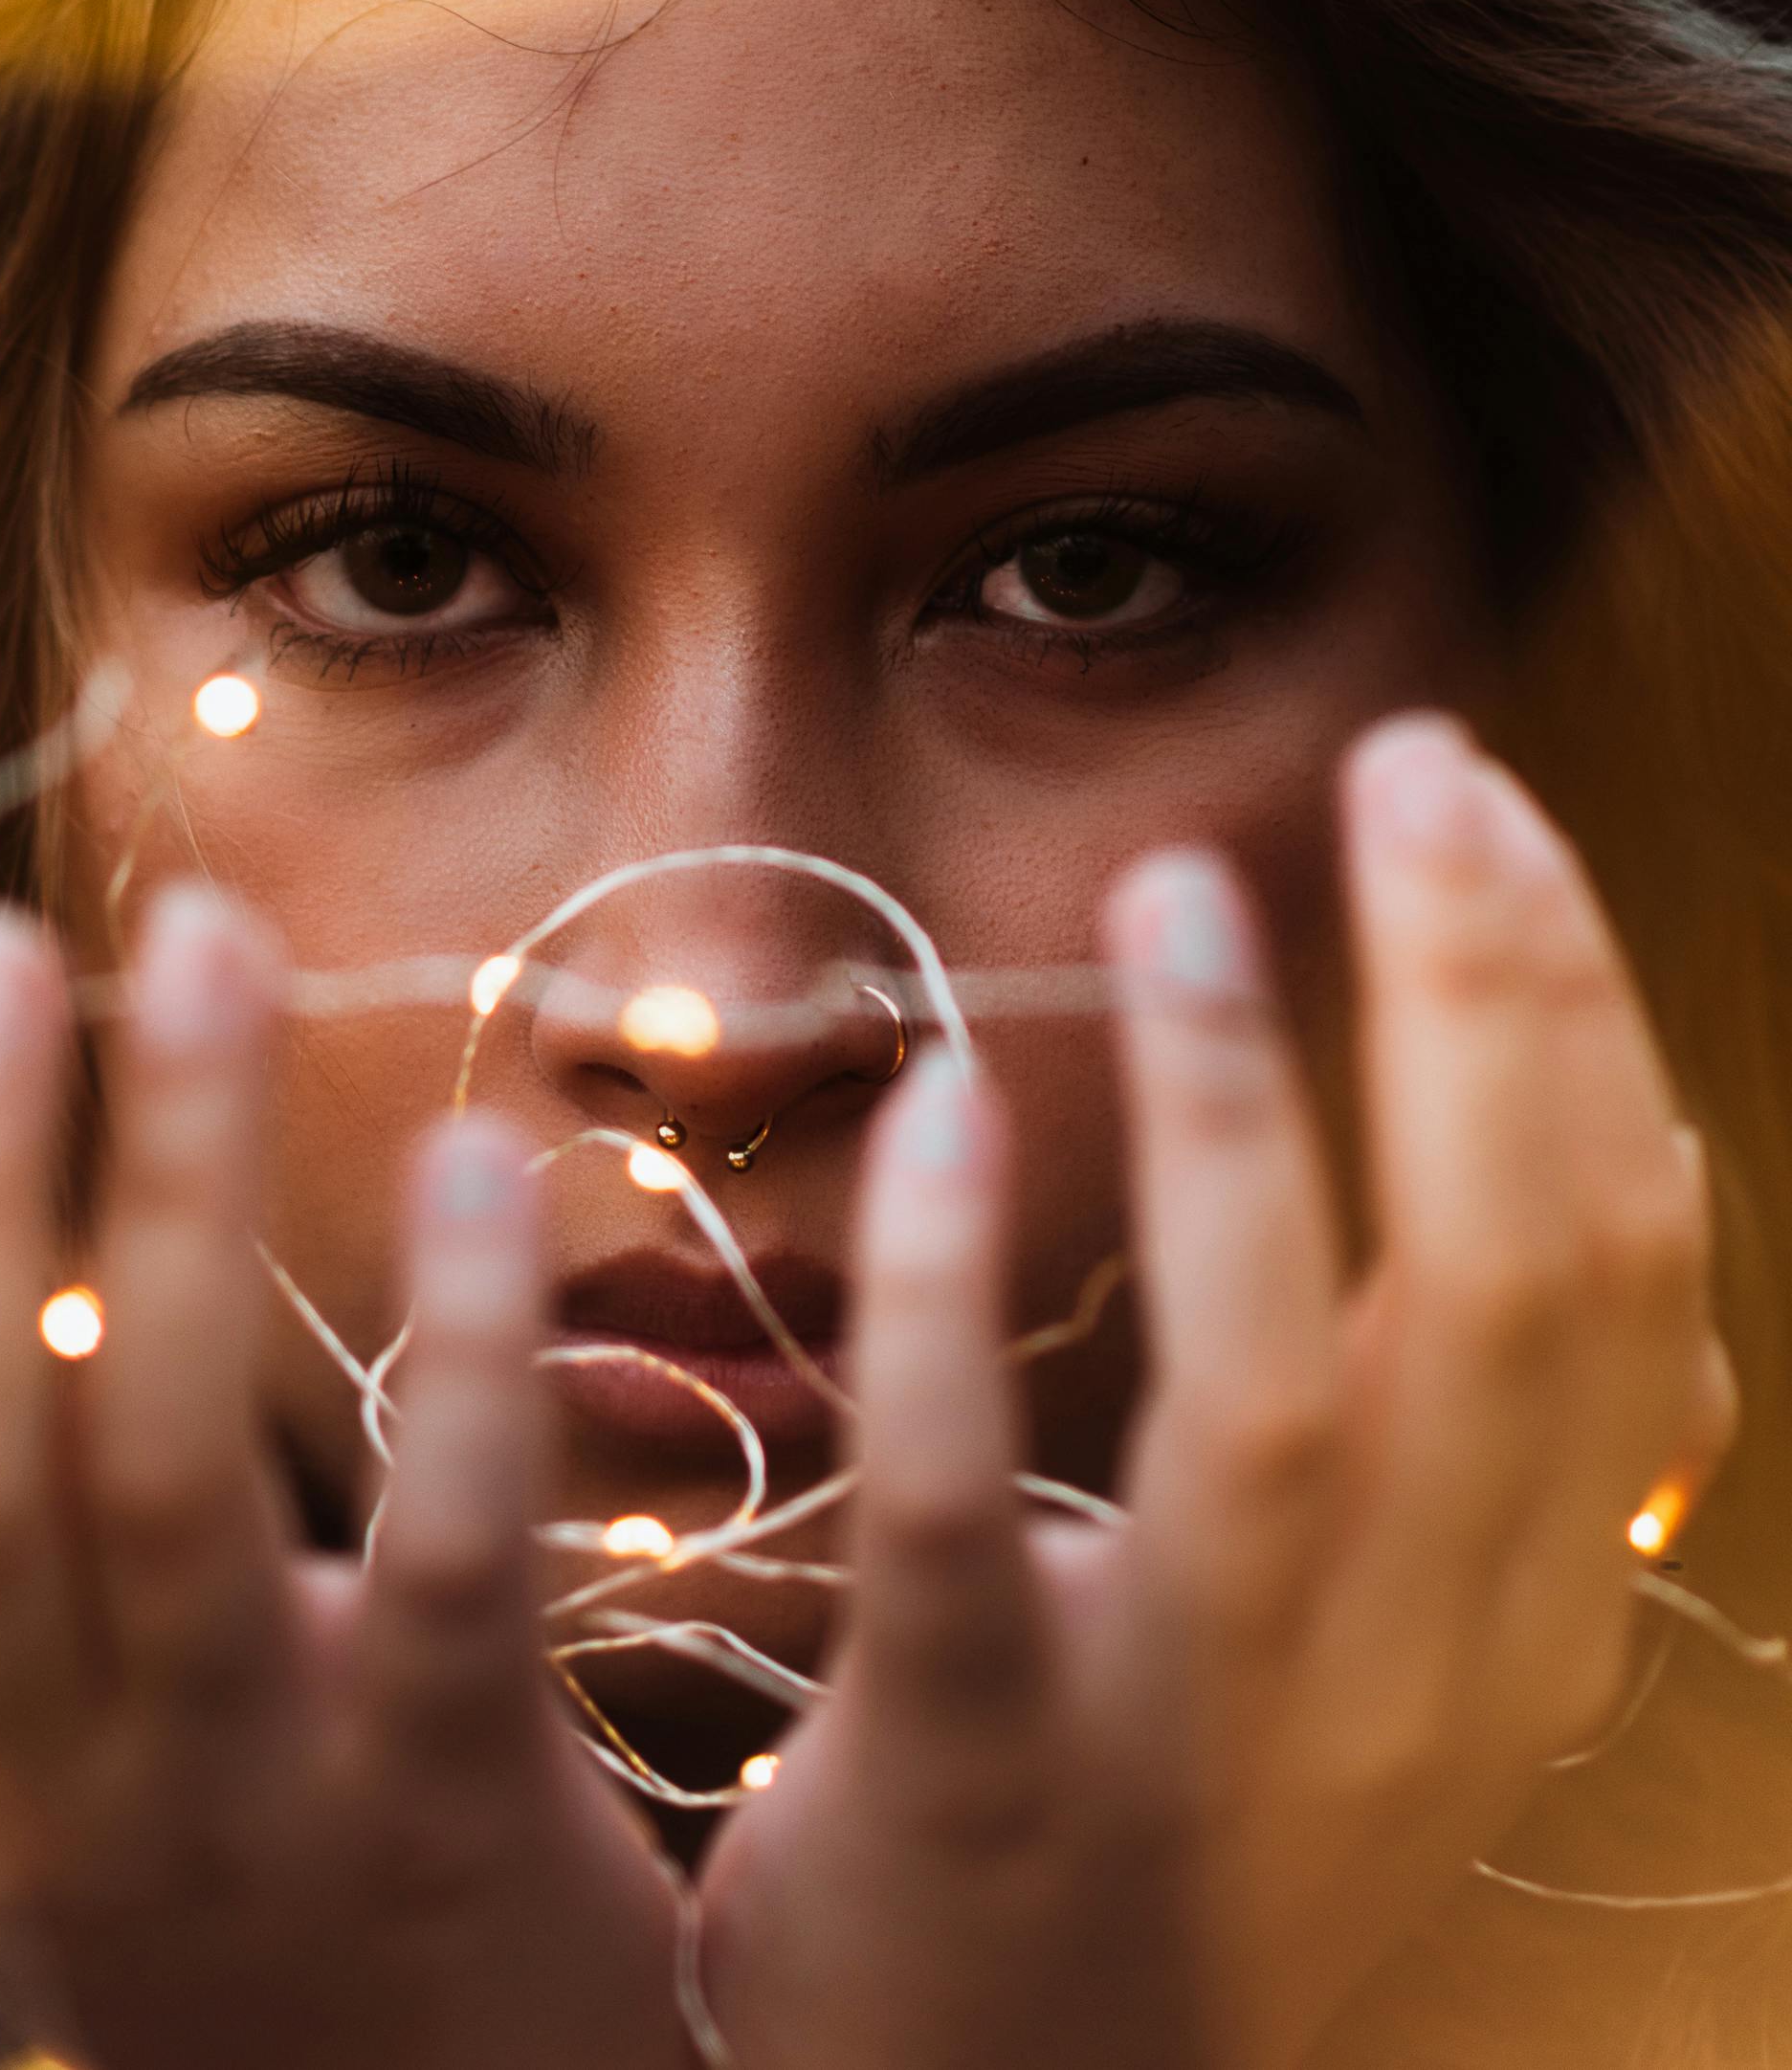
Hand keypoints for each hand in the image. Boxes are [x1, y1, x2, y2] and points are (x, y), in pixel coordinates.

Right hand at [0, 880, 685, 2069]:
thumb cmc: (203, 1832)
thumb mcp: (8, 1694)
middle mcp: (9, 1775)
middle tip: (3, 929)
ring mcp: (224, 1807)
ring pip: (160, 1478)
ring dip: (174, 1190)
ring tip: (217, 949)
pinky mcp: (445, 1815)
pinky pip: (443, 1564)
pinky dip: (457, 1351)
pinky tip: (474, 1162)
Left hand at [698, 714, 1734, 2069]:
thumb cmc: (1195, 1828)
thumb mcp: (1410, 1659)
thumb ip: (1517, 1450)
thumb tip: (1648, 1183)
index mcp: (1523, 1615)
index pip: (1611, 1274)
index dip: (1568, 1017)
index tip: (1481, 814)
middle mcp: (1418, 1682)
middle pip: (1503, 1292)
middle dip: (1479, 996)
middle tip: (1407, 770)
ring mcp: (1209, 1749)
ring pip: (1286, 1388)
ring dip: (1251, 1108)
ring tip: (1186, 886)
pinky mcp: (982, 1786)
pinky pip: (981, 1518)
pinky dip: (966, 1300)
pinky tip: (948, 1108)